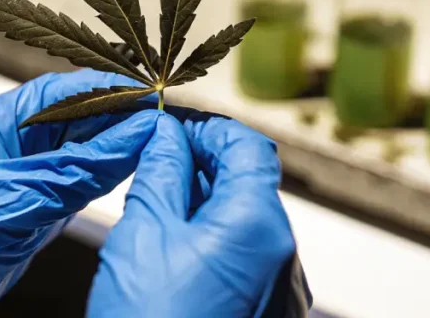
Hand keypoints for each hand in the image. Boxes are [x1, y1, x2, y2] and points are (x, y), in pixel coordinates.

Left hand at [0, 70, 160, 317]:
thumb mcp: (16, 200)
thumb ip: (80, 168)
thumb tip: (136, 135)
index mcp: (1, 121)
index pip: (69, 90)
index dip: (115, 90)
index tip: (155, 98)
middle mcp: (17, 143)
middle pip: (83, 118)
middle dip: (124, 118)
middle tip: (166, 124)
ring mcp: (28, 176)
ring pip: (86, 151)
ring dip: (120, 149)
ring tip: (159, 146)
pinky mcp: (36, 207)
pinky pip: (81, 184)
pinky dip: (107, 179)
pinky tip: (133, 174)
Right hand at [87, 113, 310, 316]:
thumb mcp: (145, 233)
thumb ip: (163, 172)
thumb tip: (168, 135)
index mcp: (259, 224)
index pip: (247, 147)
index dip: (206, 131)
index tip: (169, 130)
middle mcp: (284, 257)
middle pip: (250, 184)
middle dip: (203, 167)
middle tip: (155, 166)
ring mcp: (282, 291)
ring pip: (248, 223)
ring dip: (207, 204)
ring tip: (157, 209)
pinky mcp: (270, 314)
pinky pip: (249, 261)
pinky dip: (216, 242)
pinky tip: (174, 250)